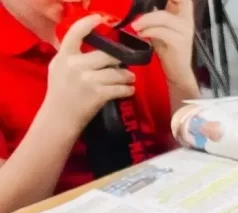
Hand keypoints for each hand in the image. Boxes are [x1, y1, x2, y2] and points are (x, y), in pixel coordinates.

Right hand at [44, 16, 135, 133]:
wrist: (58, 119)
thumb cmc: (59, 94)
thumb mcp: (58, 69)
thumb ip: (70, 56)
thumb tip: (90, 46)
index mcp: (64, 56)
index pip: (75, 33)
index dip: (88, 23)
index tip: (99, 18)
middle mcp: (75, 65)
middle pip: (105, 55)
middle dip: (119, 59)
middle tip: (127, 62)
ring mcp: (87, 80)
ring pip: (115, 72)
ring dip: (127, 76)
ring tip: (131, 78)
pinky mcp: (97, 95)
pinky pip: (118, 89)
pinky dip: (127, 89)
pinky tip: (130, 90)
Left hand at [132, 0, 195, 89]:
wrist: (178, 73)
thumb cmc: (169, 50)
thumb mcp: (161, 27)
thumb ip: (157, 15)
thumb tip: (143, 4)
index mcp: (184, 13)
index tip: (152, 3)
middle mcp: (187, 19)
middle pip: (174, 1)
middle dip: (153, 11)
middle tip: (138, 16)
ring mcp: (185, 30)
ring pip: (163, 17)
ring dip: (146, 20)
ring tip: (135, 26)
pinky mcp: (180, 42)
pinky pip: (161, 31)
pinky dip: (149, 31)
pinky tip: (141, 34)